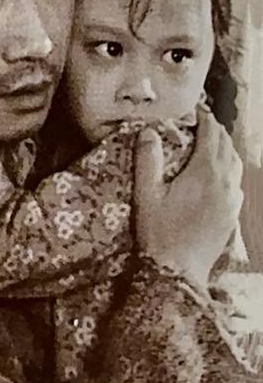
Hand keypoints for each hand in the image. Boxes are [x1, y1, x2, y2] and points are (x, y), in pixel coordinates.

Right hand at [134, 109, 243, 287]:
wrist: (178, 272)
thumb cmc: (159, 233)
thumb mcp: (146, 195)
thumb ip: (148, 160)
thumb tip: (149, 131)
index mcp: (204, 173)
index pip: (211, 135)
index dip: (205, 118)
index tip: (196, 110)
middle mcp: (224, 183)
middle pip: (227, 147)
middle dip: (216, 131)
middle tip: (203, 123)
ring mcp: (231, 201)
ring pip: (235, 164)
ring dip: (226, 149)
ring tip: (213, 144)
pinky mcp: (232, 216)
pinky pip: (237, 184)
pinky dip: (230, 170)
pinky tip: (220, 176)